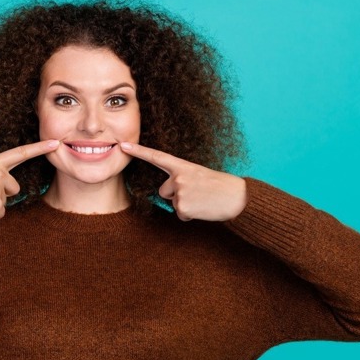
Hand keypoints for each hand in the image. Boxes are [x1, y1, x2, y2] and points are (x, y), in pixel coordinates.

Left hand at [120, 142, 246, 221]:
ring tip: (202, 200)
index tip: (122, 145)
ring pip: (173, 203)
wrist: (237, 197)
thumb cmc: (219, 186)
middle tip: (198, 193)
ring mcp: (179, 192)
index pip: (156, 156)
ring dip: (185, 205)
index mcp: (183, 166)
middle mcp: (178, 177)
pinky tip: (203, 208)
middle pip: (164, 191)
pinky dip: (190, 214)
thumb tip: (171, 191)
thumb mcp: (199, 174)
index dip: (138, 151)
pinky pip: (180, 214)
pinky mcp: (182, 207)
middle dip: (177, 195)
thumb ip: (181, 177)